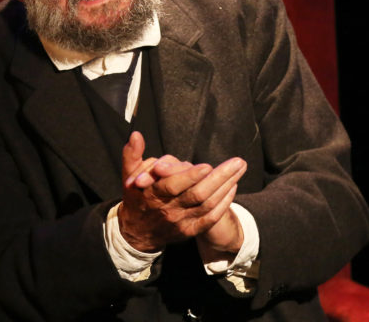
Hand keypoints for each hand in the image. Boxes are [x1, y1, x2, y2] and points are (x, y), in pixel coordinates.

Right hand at [118, 132, 246, 251]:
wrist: (138, 232)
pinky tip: (232, 188)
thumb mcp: (129, 174)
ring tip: (239, 169)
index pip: (173, 186)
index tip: (207, 165)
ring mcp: (181, 222)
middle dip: (219, 178)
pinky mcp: (190, 230)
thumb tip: (136, 135)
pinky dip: (223, 204)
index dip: (190, 176)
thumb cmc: (137, 197)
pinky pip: (210, 218)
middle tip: (238, 162)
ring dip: (226, 187)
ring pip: (207, 205)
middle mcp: (168, 210)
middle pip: (197, 195)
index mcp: (153, 194)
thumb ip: (132, 154)